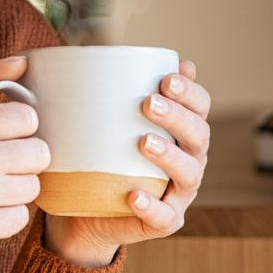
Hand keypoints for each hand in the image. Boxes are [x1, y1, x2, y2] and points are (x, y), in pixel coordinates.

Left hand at [43, 59, 211, 266]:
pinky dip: (152, 206)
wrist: (79, 210)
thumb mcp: (91, 120)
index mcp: (176, 130)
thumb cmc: (89, 155)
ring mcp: (177, 193)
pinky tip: (133, 195)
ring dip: (170, 156)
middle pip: (198, 135)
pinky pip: (165, 217)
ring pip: (189, 173)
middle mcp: (186, 159)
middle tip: (148, 103)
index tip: (166, 76)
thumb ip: (93, 90)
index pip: (198, 105)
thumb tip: (74, 51)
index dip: (190, 90)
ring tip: (143, 142)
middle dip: (178, 116)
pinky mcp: (162, 221)